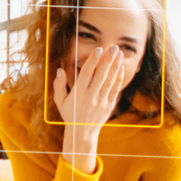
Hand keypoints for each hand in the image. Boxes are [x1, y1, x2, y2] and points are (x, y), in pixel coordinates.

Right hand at [52, 46, 130, 172]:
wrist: (82, 133)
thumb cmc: (70, 114)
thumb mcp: (59, 101)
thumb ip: (59, 85)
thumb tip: (60, 70)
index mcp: (78, 94)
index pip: (86, 74)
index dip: (93, 61)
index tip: (98, 50)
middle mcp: (90, 97)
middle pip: (101, 75)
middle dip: (108, 60)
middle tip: (113, 48)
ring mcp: (101, 102)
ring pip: (110, 81)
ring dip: (115, 66)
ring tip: (119, 54)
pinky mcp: (108, 106)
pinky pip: (115, 90)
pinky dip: (118, 78)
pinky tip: (121, 68)